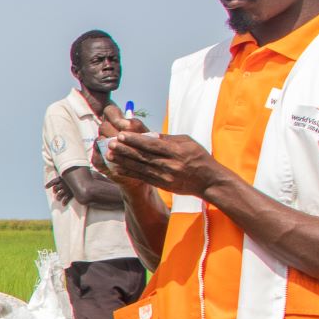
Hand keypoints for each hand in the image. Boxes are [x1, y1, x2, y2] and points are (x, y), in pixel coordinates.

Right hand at [90, 104, 151, 181]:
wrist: (144, 172)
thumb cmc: (146, 151)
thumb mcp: (145, 137)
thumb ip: (137, 128)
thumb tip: (127, 124)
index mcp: (117, 123)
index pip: (109, 111)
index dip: (115, 117)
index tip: (125, 125)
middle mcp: (107, 133)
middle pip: (104, 126)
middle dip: (115, 133)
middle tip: (124, 140)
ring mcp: (100, 146)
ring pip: (100, 140)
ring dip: (111, 144)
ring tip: (124, 150)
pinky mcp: (97, 160)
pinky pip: (97, 156)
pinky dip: (108, 157)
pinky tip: (117, 159)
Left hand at [102, 132, 226, 197]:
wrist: (208, 181)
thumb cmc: (198, 157)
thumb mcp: (187, 142)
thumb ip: (167, 138)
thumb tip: (147, 133)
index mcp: (177, 151)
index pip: (152, 145)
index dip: (135, 140)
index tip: (121, 135)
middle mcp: (170, 165)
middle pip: (143, 156)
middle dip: (125, 150)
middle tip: (110, 143)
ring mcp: (165, 176)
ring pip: (140, 167)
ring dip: (123, 161)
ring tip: (109, 154)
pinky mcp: (162, 185)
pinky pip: (142, 178)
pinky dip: (129, 173)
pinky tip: (118, 168)